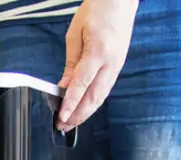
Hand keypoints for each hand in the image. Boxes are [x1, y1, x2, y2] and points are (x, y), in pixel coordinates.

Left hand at [57, 0, 138, 131]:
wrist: (120, 0)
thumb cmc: (97, 10)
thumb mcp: (75, 35)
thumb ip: (70, 64)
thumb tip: (64, 86)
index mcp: (98, 52)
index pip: (81, 85)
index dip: (70, 104)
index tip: (60, 117)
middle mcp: (111, 63)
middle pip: (94, 97)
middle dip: (78, 115)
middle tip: (63, 126)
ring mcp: (117, 65)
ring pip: (102, 97)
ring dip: (86, 112)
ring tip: (72, 123)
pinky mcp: (118, 66)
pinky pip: (106, 89)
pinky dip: (94, 102)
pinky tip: (85, 109)